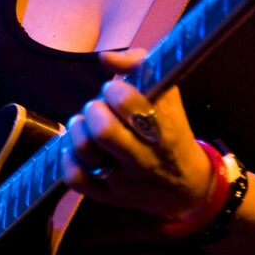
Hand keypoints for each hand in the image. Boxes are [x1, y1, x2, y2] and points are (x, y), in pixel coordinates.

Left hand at [60, 48, 212, 219]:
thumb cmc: (170, 131)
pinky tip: (76, 149)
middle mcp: (143, 158)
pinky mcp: (108, 197)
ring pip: (85, 151)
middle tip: (98, 109)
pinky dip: (68, 159)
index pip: (127, 103)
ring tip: (85, 124)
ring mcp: (124, 180)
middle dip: (94, 110)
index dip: (113, 90)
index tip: (114, 91)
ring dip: (77, 129)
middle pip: (103, 131)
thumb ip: (139, 66)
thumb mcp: (167, 95)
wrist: (185, 186)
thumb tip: (105, 57)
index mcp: (162, 129)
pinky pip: (75, 178)